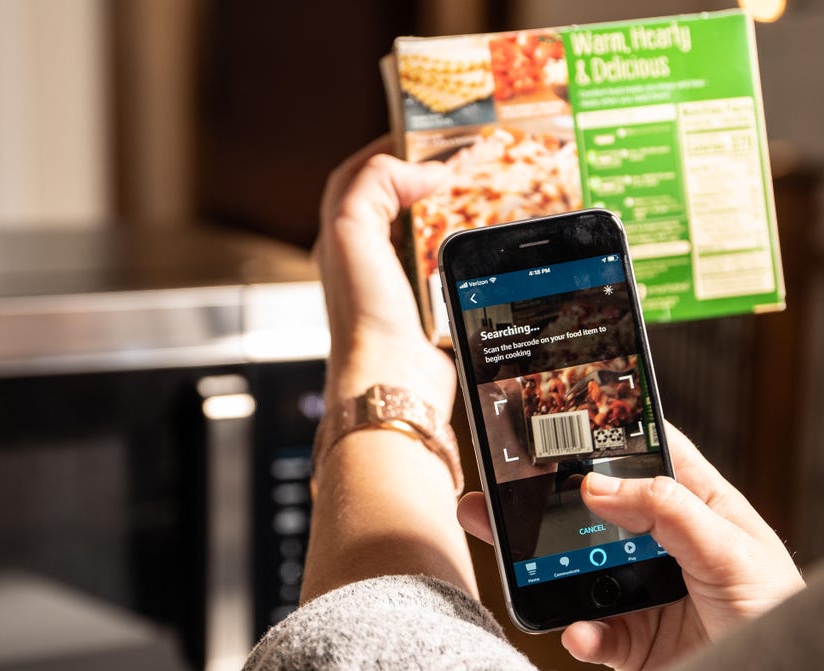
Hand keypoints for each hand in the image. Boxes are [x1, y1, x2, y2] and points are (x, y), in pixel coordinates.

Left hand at [315, 137, 454, 417]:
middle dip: (423, 177)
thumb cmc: (366, 312)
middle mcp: (365, 260)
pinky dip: (463, 246)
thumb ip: (376, 184)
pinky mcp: (427, 308)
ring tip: (479, 194)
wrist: (393, 381)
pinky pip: (446, 265)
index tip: (427, 137)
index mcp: (340, 238)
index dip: (390, 151)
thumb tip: (424, 171)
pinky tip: (484, 243)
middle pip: (394, 201)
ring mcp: (397, 285)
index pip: (359, 177)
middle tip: (461, 161)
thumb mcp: (352, 230)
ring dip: (448, 211)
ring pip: (422, 232)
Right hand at [457, 422, 804, 670]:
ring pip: (578, 569)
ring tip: (511, 556)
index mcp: (698, 508)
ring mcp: (645, 594)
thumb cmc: (781, 613)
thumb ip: (668, 510)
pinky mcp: (632, 643)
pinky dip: (579, 632)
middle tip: (501, 484)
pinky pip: (591, 633)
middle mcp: (666, 546)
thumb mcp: (732, 550)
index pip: (648, 455)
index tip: (560, 417)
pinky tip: (581, 630)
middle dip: (546, 501)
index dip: (607, 434)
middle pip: (594, 512)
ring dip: (542, 565)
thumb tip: (597, 485)